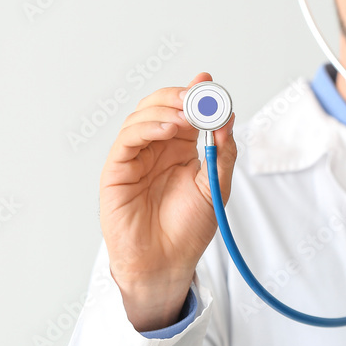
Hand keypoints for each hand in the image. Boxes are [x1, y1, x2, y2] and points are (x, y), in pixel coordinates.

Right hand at [98, 72, 236, 330]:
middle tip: (198, 95)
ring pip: (142, 116)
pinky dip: (147, 128)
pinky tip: (168, 129)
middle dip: (180, 97)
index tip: (209, 83)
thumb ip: (223, 152)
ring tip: (187, 116)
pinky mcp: (117, 170)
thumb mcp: (216, 186)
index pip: (186, 111)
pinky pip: (128, 139)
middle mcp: (156, 148)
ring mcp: (135, 156)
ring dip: (165, 110)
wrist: (166, 262)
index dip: (196, 94)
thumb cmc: (188, 229)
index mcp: (180, 148)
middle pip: (160, 106)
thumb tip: (228, 118)